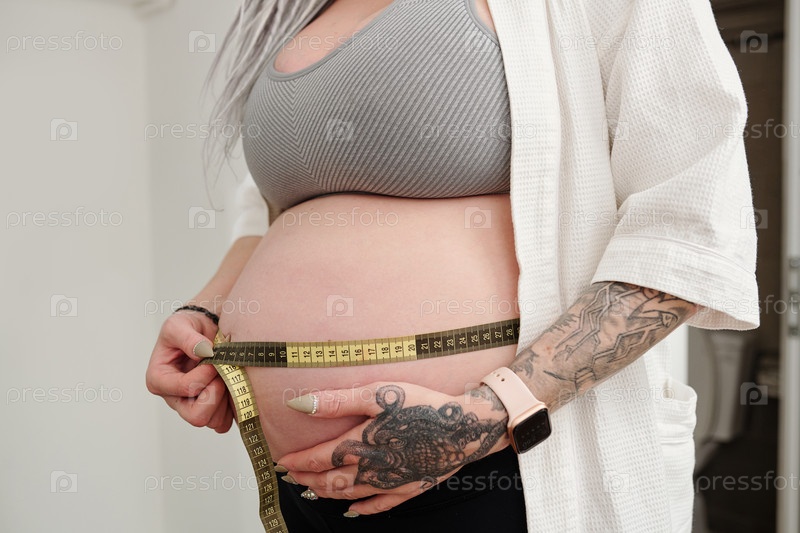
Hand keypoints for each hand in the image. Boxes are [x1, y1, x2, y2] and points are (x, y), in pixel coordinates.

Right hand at [145, 310, 233, 432]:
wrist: (205, 329)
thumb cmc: (188, 327)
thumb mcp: (180, 324)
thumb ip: (188, 337)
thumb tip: (203, 351)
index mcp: (159, 379)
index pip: (185, 388)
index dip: (204, 374)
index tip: (213, 358)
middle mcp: (173, 398)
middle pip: (196, 416)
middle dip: (215, 394)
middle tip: (222, 373)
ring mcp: (191, 407)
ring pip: (212, 421)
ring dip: (225, 399)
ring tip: (226, 377)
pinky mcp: (209, 411)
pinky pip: (223, 423)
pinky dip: (231, 408)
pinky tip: (231, 387)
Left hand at [275, 381, 509, 515]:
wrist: (465, 428)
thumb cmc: (423, 404)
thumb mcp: (378, 393)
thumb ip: (337, 401)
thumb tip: (299, 404)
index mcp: (361, 445)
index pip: (319, 459)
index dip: (298, 462)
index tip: (282, 462)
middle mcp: (372, 469)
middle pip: (331, 481)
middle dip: (307, 481)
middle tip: (291, 478)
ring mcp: (391, 483)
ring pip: (350, 495)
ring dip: (327, 494)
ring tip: (312, 491)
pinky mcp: (410, 489)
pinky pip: (380, 506)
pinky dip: (362, 510)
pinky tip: (353, 511)